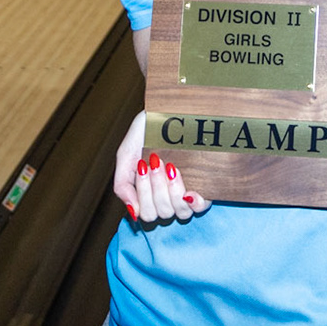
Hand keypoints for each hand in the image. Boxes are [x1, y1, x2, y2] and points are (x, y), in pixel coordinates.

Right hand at [113, 110, 209, 225]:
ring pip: (179, 212)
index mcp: (149, 193)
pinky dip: (193, 201)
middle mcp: (169, 197)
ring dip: (172, 190)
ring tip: (171, 165)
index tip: (143, 165)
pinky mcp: (204, 185)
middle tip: (156, 160)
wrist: (167, 111)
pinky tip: (189, 190)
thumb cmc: (146, 132)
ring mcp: (187, 191)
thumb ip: (122, 184)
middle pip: (162, 213)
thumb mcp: (126, 155)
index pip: (147, 214)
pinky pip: (200, 207)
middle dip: (156, 187)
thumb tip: (133, 211)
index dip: (145, 195)